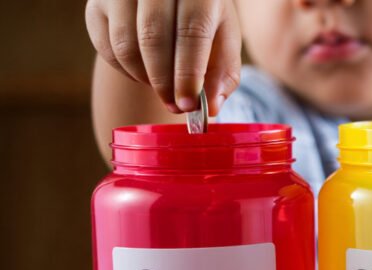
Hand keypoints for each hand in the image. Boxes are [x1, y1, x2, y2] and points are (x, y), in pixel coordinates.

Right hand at [85, 0, 240, 114]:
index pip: (191, 32)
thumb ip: (223, 73)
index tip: (189, 104)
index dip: (189, 73)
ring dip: (145, 79)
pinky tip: (145, 72)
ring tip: (164, 88)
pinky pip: (107, 49)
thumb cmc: (200, 18)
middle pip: (153, 39)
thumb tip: (211, 108)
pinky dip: (127, 72)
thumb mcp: (223, 38)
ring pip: (126, 47)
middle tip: (175, 106)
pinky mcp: (97, 5)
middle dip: (165, 83)